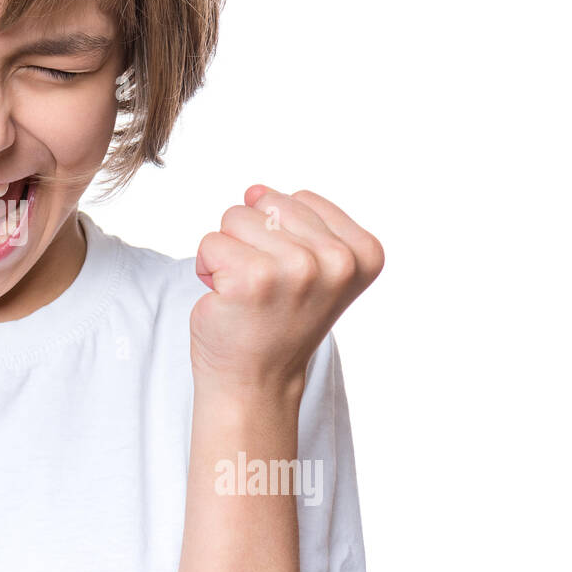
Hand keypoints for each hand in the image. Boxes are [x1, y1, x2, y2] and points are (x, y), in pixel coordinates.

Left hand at [191, 185, 383, 398]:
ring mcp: (297, 269)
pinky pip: (210, 243)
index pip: (298, 198)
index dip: (281, 234)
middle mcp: (338, 261)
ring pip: (235, 218)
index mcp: (364, 253)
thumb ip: (295, 218)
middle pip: (266, 203)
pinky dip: (207, 268)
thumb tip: (254, 190)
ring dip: (229, 253)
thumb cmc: (277, 321)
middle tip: (264, 288)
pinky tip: (226, 300)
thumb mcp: (314, 265)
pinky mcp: (251, 280)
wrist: (255, 381)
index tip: (291, 279)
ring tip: (246, 293)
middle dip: (252, 239)